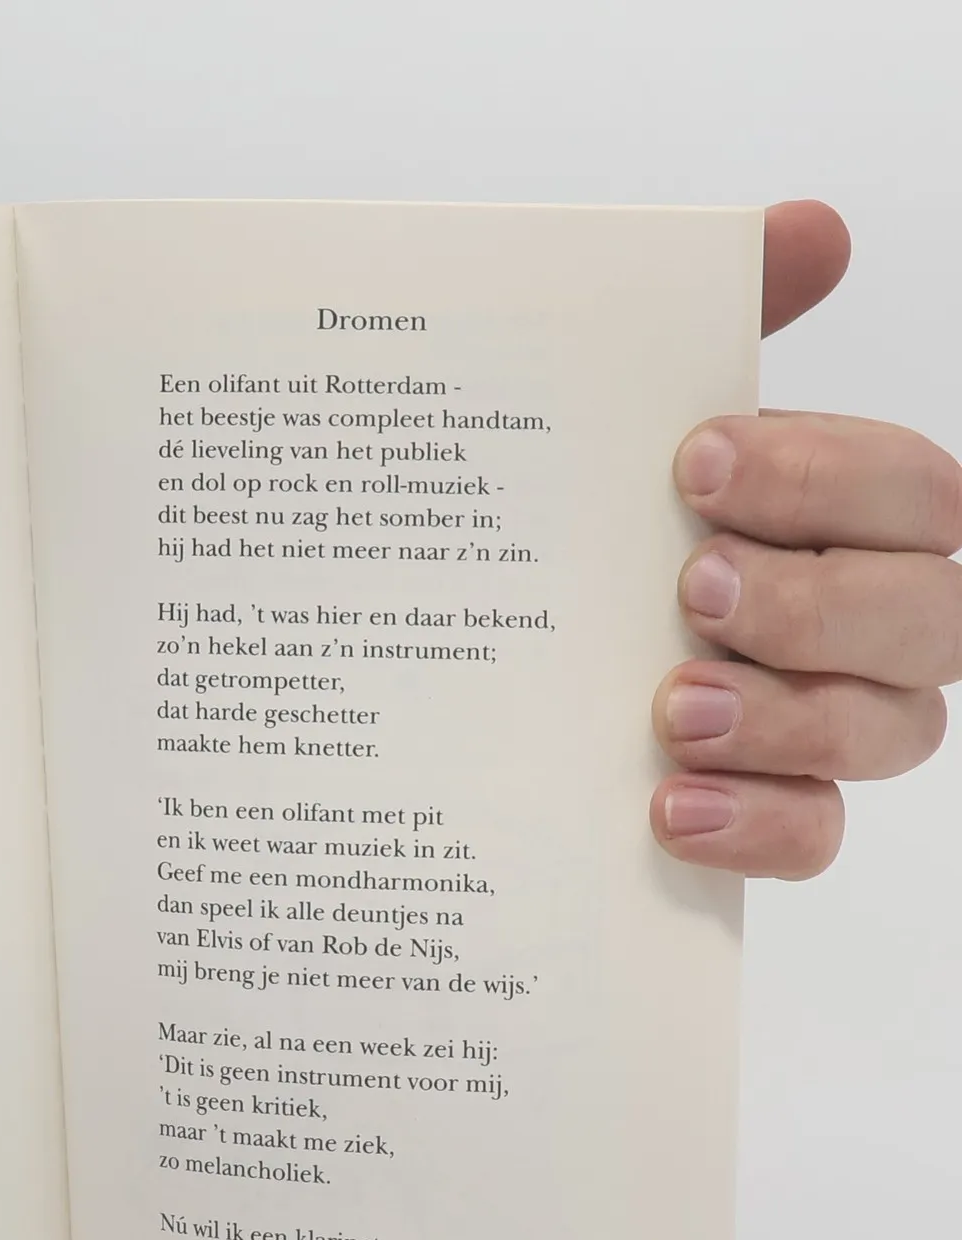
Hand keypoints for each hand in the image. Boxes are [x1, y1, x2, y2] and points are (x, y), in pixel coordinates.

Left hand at [654, 201, 956, 877]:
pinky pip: (816, 837)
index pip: (907, 490)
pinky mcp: (778, 813)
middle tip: (693, 589)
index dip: (821, 474)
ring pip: (889, 731)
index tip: (694, 462)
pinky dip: (757, 827)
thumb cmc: (605, 527)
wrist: (495, 653)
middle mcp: (873, 620)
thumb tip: (812, 228)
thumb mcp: (635, 428)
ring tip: (674, 710)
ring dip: (787, 718)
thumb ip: (724, 325)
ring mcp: (836, 724)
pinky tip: (669, 809)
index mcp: (852, 515)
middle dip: (815, 601)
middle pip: (927, 615)